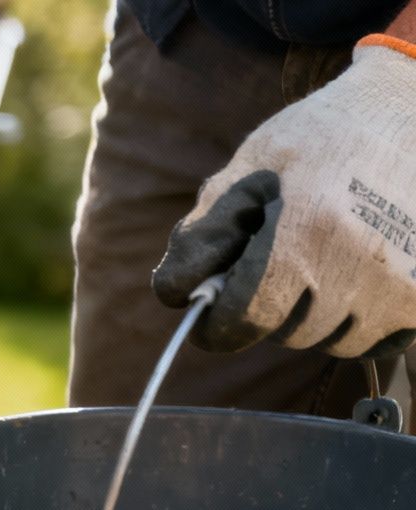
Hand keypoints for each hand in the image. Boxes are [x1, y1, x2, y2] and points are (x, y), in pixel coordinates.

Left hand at [154, 36, 415, 358]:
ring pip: (331, 342)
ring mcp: (401, 285)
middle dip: (268, 309)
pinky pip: (376, 343)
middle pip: (286, 333)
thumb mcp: (247, 170)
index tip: (211, 317)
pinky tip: (354, 277)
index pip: (245, 318)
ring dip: (313, 317)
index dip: (218, 324)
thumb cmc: (319, 139)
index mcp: (307, 233)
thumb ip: (203, 234)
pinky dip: (357, 322)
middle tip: (278, 262)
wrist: (408, 110)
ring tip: (323, 259)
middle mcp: (359, 265)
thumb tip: (174, 294)